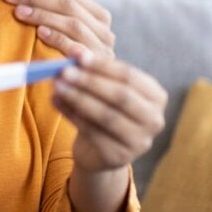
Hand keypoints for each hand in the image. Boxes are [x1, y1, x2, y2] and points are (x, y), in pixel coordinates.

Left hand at [4, 0, 115, 58]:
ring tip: (19, 12)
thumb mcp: (62, 23)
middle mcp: (105, 31)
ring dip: (43, 14)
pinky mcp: (96, 69)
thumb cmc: (65, 57)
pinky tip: (40, 33)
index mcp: (98, 15)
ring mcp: (103, 50)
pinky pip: (77, 49)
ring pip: (72, 23)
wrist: (80, 97)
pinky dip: (58, 39)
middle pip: (69, 4)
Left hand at [52, 52, 166, 171]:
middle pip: (121, 96)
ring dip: (78, 98)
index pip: (129, 76)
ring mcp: (140, 141)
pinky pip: (93, 132)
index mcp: (156, 96)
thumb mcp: (102, 89)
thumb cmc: (103, 109)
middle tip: (63, 71)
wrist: (98, 149)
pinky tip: (56, 101)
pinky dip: (71, 115)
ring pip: (106, 115)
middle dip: (90, 82)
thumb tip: (73, 55)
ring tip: (56, 86)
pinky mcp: (120, 156)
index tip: (77, 57)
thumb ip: (92, 72)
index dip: (102, 65)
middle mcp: (154, 120)